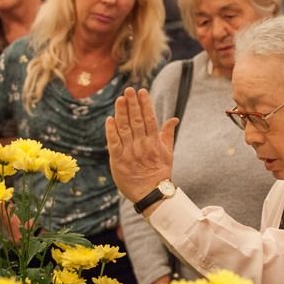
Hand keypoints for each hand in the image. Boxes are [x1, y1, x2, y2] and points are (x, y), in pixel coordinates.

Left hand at [105, 87, 177, 203]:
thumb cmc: (160, 173)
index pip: (150, 119)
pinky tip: (110, 119)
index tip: (142, 92)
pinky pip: (114, 143)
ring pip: (125, 129)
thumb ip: (168, 134)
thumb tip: (174, 119)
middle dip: (133, 104)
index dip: (146, 105)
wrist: (151, 194)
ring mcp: (130, 152)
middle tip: (129, 90)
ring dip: (122, 113)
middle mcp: (142, 145)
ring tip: (120, 99)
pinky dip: (111, 131)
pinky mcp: (118, 160)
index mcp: (154, 142)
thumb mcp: (168, 153)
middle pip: (137, 121)